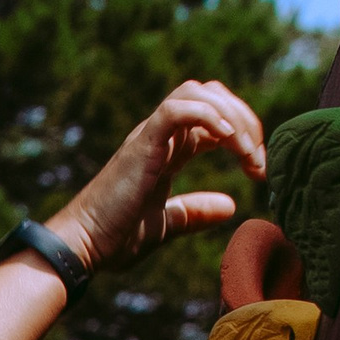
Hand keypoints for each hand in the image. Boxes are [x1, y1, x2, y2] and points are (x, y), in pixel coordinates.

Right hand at [53, 83, 267, 273]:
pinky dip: (208, 116)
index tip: (257, 170)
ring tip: (246, 151)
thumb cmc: (113, 239)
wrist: (81, 247)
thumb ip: (195, 212)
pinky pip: (179, 108)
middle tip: (258, 159)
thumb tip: (230, 205)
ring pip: (199, 92)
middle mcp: (160, 135)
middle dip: (245, 120)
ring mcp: (150, 134)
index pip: (214, 119)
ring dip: (232, 115)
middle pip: (213, 96)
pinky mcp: (142, 141)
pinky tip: (226, 141)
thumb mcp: (164, 225)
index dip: (243, 136)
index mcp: (167, 150)